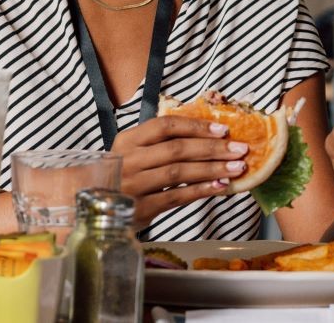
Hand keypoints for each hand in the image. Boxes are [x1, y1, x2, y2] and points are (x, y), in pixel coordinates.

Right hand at [111, 115, 250, 228]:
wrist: (93, 208)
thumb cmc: (122, 175)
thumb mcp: (132, 153)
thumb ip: (160, 142)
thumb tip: (210, 135)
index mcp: (128, 140)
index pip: (165, 126)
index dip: (196, 126)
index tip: (223, 130)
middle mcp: (128, 161)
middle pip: (177, 149)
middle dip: (213, 148)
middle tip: (240, 149)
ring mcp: (133, 186)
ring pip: (178, 173)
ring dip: (212, 169)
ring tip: (236, 168)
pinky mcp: (140, 208)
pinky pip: (176, 197)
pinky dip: (201, 191)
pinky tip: (220, 187)